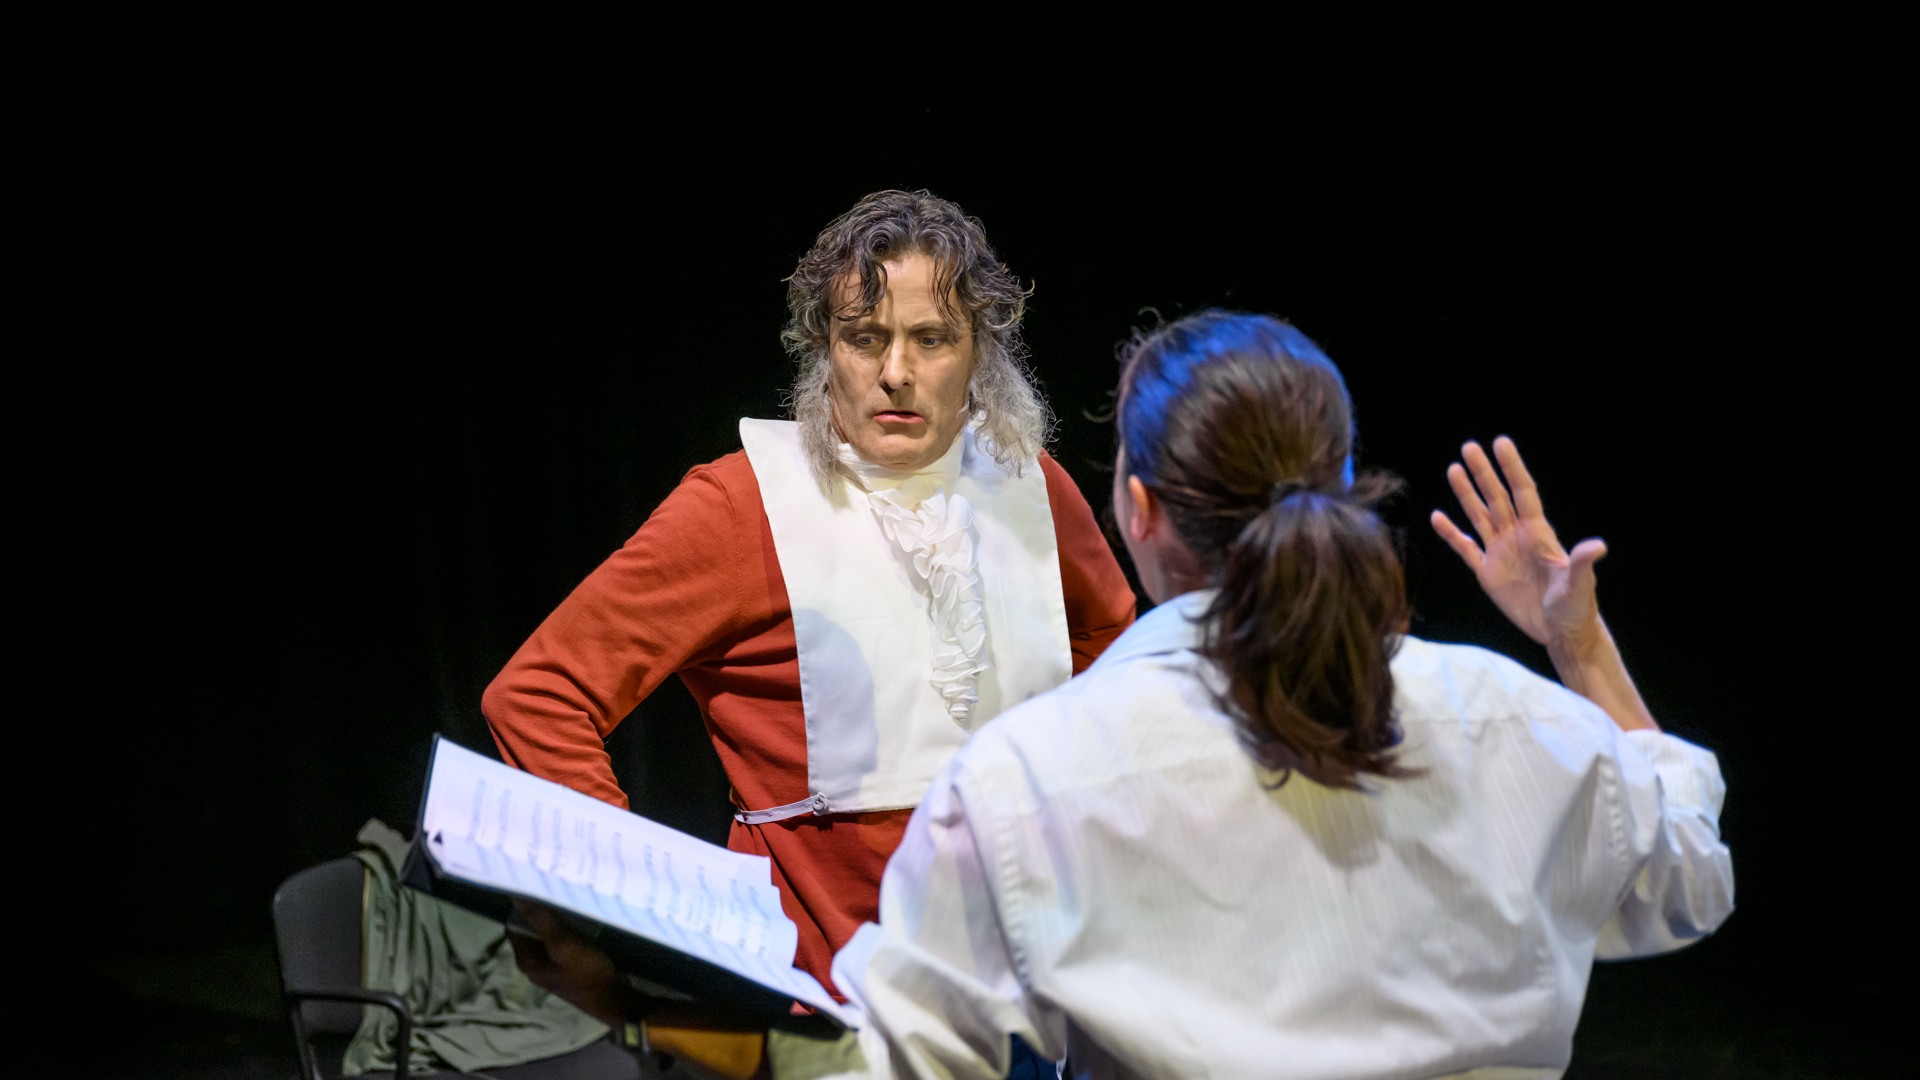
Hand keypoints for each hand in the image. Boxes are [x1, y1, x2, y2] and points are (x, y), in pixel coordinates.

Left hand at [505, 899, 629, 1028]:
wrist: (611, 999)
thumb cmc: (585, 972)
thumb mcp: (563, 943)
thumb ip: (541, 920)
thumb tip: (516, 897)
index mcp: (526, 959)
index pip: (513, 925)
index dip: (521, 906)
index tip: (534, 886)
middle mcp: (534, 963)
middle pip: (530, 930)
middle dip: (540, 910)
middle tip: (553, 888)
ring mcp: (551, 965)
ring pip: (547, 935)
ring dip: (555, 919)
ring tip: (566, 898)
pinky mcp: (566, 966)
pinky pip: (560, 942)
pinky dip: (566, 929)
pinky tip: (578, 918)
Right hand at [1429, 436, 1605, 650]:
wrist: (1560, 632)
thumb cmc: (1575, 607)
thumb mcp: (1579, 584)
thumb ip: (1581, 563)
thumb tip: (1598, 546)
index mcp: (1537, 533)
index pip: (1522, 492)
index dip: (1512, 468)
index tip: (1500, 443)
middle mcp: (1517, 536)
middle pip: (1497, 497)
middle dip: (1483, 473)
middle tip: (1469, 446)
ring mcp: (1500, 552)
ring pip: (1479, 516)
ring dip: (1466, 494)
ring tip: (1453, 469)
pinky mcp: (1488, 572)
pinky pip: (1466, 548)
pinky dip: (1451, 533)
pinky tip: (1438, 517)